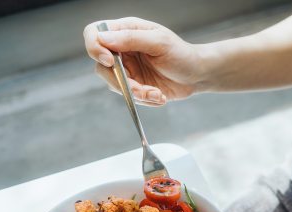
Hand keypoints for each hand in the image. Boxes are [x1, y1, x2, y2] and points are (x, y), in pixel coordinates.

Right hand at [83, 17, 203, 105]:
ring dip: (136, 93)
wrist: (197, 75)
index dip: (95, 47)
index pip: (94, 34)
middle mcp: (122, 49)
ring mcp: (127, 69)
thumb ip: (131, 39)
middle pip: (100, 65)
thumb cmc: (182, 54)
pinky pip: (129, 96)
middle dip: (120, 81)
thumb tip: (103, 39)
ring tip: (157, 93)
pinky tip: (160, 96)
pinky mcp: (134, 85)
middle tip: (139, 89)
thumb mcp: (159, 42)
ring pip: (114, 84)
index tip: (109, 61)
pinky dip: (145, 99)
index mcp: (126, 31)